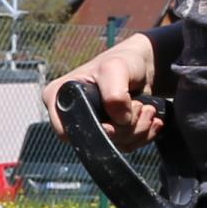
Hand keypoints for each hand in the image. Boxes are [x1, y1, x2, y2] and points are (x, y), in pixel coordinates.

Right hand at [44, 29, 164, 149]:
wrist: (144, 66)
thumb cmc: (123, 61)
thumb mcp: (114, 68)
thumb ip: (114, 94)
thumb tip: (119, 120)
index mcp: (58, 98)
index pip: (67, 131)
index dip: (95, 129)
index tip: (117, 114)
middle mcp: (71, 114)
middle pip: (96, 142)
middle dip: (124, 127)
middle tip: (137, 104)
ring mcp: (92, 126)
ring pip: (115, 145)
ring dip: (138, 129)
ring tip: (145, 107)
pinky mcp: (111, 133)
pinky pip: (127, 146)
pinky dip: (144, 133)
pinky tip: (148, 117)